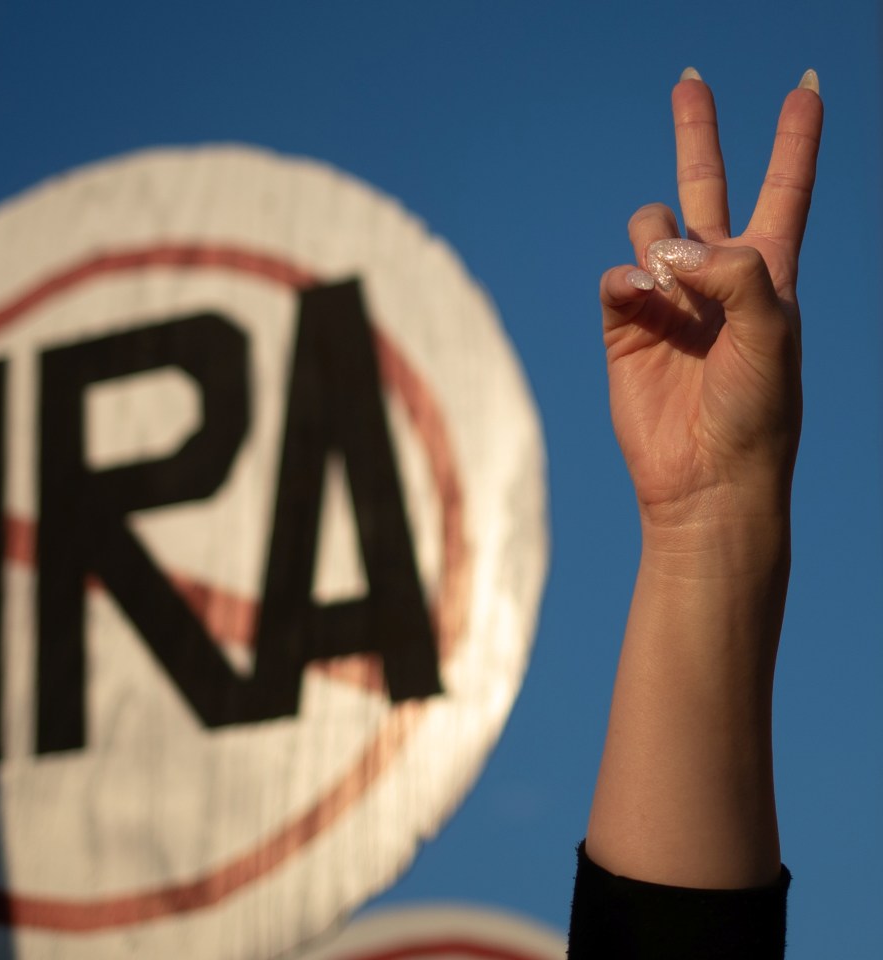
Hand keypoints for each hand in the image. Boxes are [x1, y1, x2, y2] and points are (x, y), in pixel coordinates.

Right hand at [600, 68, 822, 526]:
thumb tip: (664, 249)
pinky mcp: (625, 326)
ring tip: (670, 284)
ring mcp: (668, 300)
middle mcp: (717, 277)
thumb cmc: (758, 411)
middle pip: (706, 185)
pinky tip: (642, 300)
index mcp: (769, 273)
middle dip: (697, 132)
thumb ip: (734, 273)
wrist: (707, 478)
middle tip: (690, 79)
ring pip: (651, 230)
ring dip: (658, 240)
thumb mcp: (772, 332)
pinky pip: (617, 277)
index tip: (807, 86)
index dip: (797, 138)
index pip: (786, 189)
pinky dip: (626, 280)